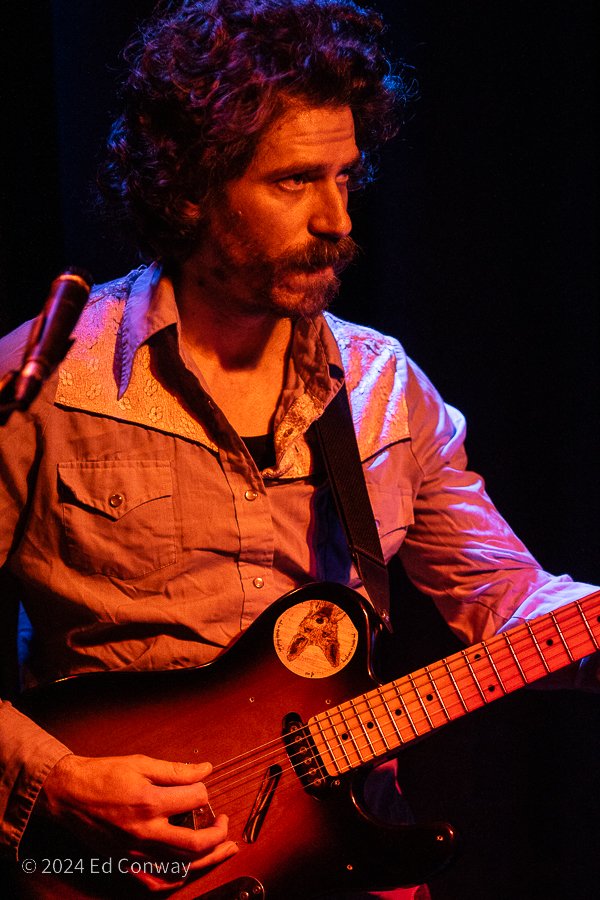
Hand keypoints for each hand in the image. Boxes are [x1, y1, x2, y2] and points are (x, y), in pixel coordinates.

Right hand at [33, 753, 237, 890]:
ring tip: (222, 848)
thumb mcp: (141, 763)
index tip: (201, 785)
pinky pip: (155, 881)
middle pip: (195, 843)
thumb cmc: (101, 776)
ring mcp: (135, 851)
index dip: (203, 790)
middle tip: (224, 823)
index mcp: (150, 803)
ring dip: (206, 858)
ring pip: (180, 865)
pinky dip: (174, 879)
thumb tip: (205, 770)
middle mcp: (146, 831)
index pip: (195, 799)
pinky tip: (187, 871)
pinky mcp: (125, 862)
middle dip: (218, 834)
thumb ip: (176, 770)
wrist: (67, 794)